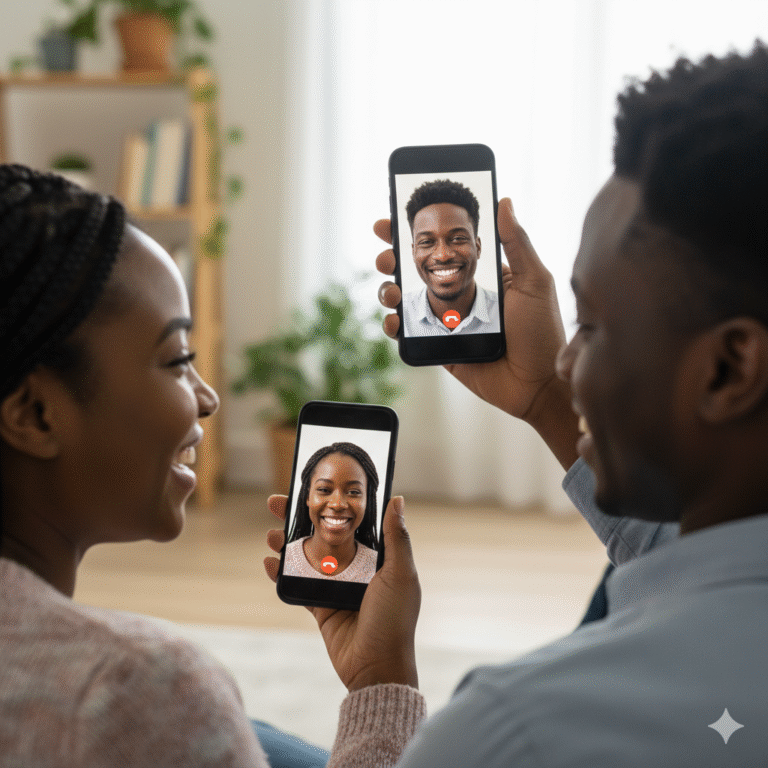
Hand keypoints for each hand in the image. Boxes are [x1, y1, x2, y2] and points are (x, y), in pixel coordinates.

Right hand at [264, 495, 420, 691]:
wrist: (376, 667)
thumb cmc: (395, 620)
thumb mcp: (400, 574)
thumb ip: (396, 538)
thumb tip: (397, 500)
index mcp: (377, 556)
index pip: (352, 520)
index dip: (333, 504)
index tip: (314, 487)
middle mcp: (356, 567)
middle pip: (324, 533)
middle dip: (301, 518)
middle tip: (279, 502)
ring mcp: (337, 585)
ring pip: (307, 556)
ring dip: (287, 543)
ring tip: (271, 533)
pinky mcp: (321, 605)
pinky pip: (298, 585)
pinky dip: (282, 573)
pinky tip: (268, 562)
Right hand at [375, 198, 578, 469]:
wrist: (537, 384)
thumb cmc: (543, 333)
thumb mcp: (534, 281)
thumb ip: (517, 243)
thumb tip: (504, 202)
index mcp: (480, 274)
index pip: (442, 247)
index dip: (415, 234)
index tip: (393, 221)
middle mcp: (459, 294)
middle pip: (415, 270)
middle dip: (392, 259)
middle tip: (386, 257)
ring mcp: (447, 321)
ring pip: (406, 300)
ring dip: (388, 290)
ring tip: (390, 291)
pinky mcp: (439, 347)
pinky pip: (409, 334)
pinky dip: (394, 326)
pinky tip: (395, 321)